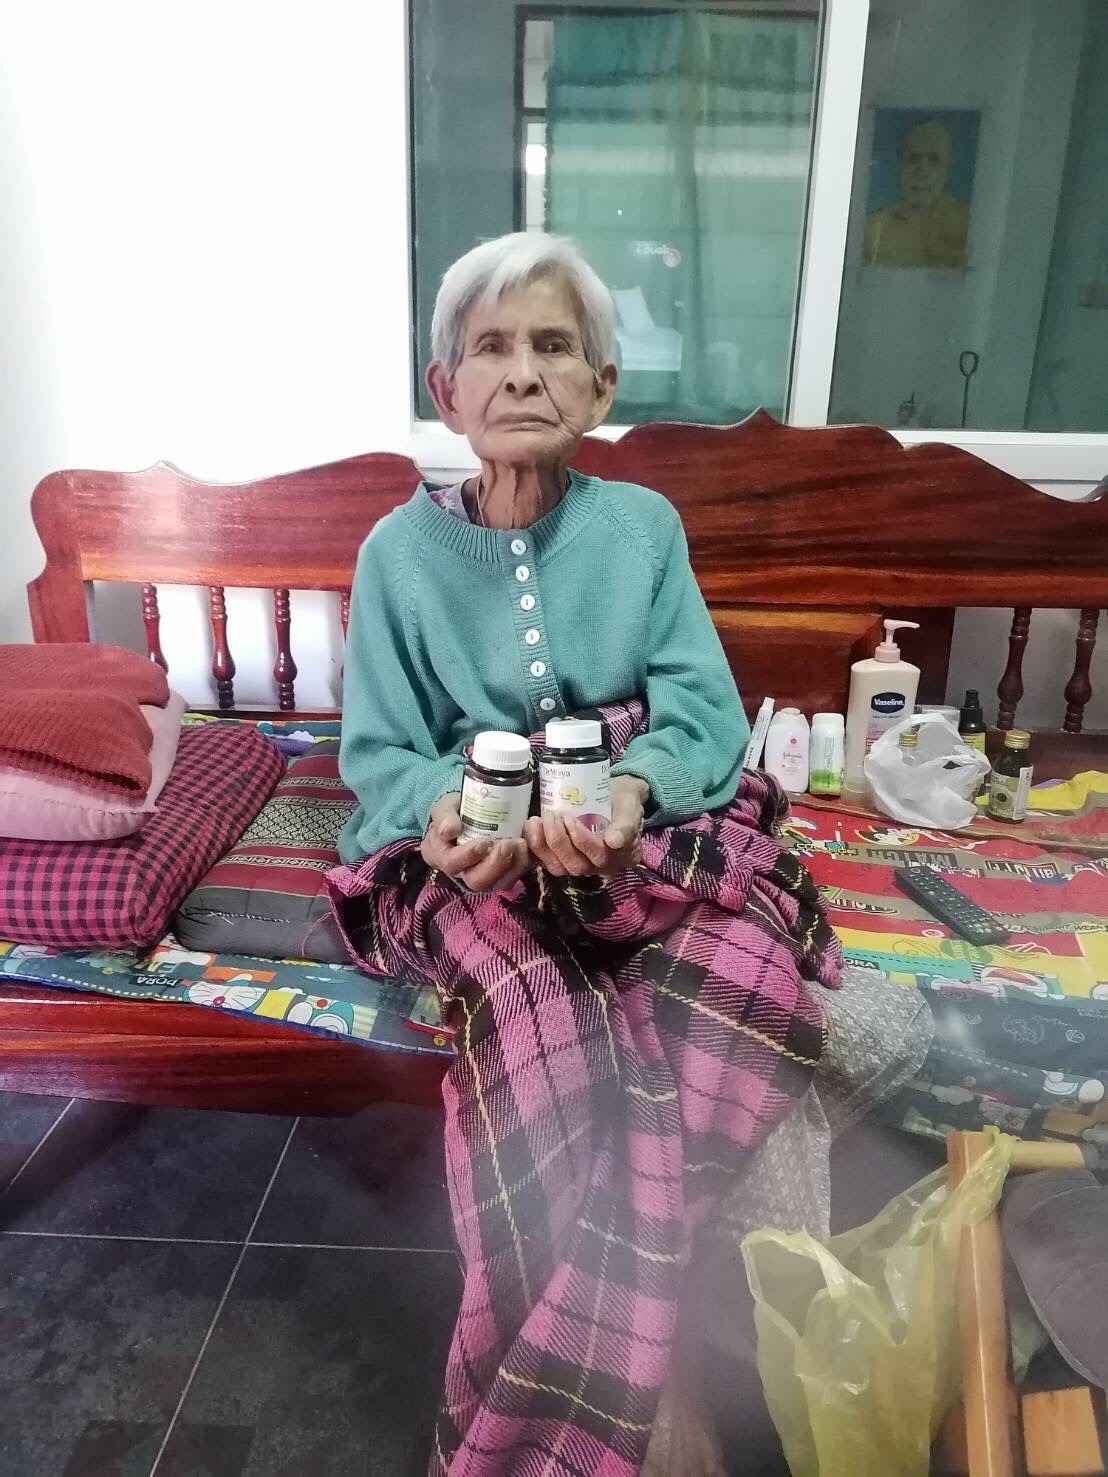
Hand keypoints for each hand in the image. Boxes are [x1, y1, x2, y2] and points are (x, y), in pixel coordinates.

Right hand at [421, 794, 530, 893]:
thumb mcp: (446, 807)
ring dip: (512, 865)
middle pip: (477, 881)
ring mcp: (485, 875)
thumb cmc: (456, 812)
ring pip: (498, 883)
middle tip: (507, 844)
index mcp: (442, 856)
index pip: (451, 863)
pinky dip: (523, 863)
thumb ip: (444, 816)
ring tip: (521, 843)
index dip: (467, 856)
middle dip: (494, 865)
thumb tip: (449, 830)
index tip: (483, 842)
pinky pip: (515, 876)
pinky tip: (527, 846)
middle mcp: (463, 872)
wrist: (476, 810)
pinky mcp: (504, 873)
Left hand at [523, 775, 647, 877]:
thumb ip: (626, 822)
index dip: (583, 841)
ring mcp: (582, 864)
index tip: (570, 818)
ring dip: (543, 845)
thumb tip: (614, 841)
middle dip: (559, 842)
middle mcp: (602, 867)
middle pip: (577, 865)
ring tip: (536, 821)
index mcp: (622, 857)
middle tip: (551, 816)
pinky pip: (548, 861)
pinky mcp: (564, 858)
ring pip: (559, 867)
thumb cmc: (623, 798)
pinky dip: (536, 847)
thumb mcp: (630, 804)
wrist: (613, 794)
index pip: (601, 857)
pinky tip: (530, 827)